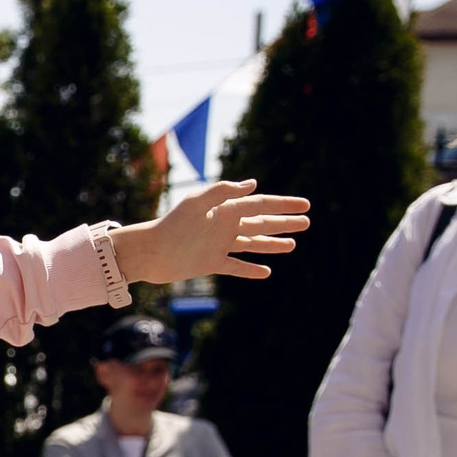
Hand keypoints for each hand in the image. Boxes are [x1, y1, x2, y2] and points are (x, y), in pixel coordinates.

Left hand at [108, 179, 310, 284]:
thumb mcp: (196, 203)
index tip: (305, 205)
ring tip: (293, 245)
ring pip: (252, 244)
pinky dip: (250, 269)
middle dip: (284, 223)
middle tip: (307, 222)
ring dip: (272, 245)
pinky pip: (236, 266)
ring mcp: (219, 245)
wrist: (149, 252)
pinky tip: (266, 272)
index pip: (261, 205)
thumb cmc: (171, 224)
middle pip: (261, 223)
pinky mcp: (211, 263)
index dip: (283, 205)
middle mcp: (224, 226)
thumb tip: (253, 184)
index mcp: (225, 210)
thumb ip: (223, 191)